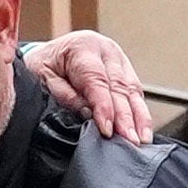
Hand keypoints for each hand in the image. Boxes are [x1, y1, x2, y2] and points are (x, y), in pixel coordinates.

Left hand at [29, 30, 156, 145]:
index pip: (97, 80)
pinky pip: (136, 94)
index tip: (107, 129)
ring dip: (139, 117)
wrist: (53, 52)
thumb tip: (87, 112)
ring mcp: (120, 60)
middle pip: (119, 87)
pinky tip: (143, 130)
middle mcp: (106, 51)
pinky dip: (140, 113)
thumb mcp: (43, 77)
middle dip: (125, 117)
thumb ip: (64, 94)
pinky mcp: (126, 72)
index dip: (104, 107)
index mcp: (83, 47)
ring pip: (133, 90)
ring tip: (141, 140)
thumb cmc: (45, 65)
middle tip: (129, 140)